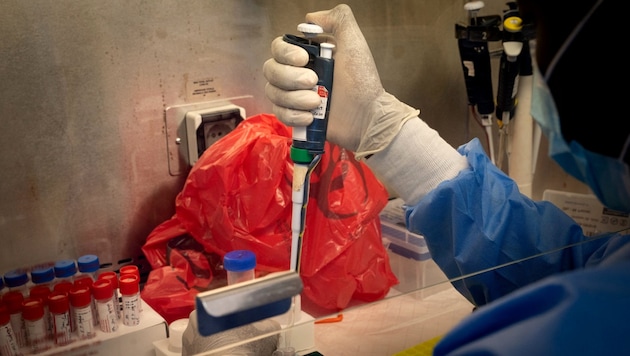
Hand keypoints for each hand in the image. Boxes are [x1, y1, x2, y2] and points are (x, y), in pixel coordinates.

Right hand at [263, 4, 418, 157]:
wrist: (367, 116)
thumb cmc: (362, 82)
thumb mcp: (354, 43)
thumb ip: (338, 20)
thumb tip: (310, 18)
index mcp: (308, 55)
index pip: (278, 47)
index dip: (285, 53)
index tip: (304, 59)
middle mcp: (297, 73)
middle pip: (270, 70)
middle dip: (290, 78)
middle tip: (314, 82)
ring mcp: (294, 96)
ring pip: (273, 92)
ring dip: (294, 99)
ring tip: (317, 103)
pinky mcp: (295, 116)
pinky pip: (279, 114)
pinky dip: (293, 116)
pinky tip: (310, 117)